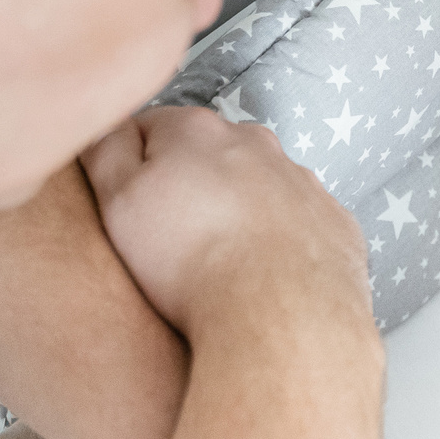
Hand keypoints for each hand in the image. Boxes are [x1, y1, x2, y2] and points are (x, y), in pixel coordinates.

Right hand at [81, 105, 370, 345]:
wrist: (283, 316)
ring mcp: (303, 181)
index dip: (130, 167)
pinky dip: (281, 239)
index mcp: (198, 130)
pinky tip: (264, 274)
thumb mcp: (118, 202)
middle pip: (207, 154)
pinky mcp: (334, 222)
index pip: (147, 128)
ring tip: (217, 261)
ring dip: (236, 210)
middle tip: (169, 238)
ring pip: (256, 185)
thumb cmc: (192, 262)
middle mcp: (257, 143)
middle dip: (187, 183)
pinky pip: (299, 222)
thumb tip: (105, 122)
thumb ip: (104, 149)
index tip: (128, 206)